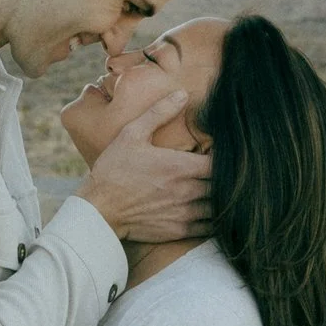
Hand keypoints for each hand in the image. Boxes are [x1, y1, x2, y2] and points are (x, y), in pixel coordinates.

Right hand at [77, 63, 211, 244]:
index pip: (221, 163)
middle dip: (227, 179)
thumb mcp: (132, 134)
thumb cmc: (114, 170)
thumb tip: (182, 94)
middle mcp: (187, 191)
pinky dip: (215, 221)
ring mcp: (184, 213)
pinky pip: (209, 228)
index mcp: (181, 166)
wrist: (99, 209)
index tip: (221, 156)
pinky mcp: (179, 231)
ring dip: (223, 200)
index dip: (227, 160)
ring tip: (219, 192)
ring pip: (220, 207)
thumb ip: (159, 113)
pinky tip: (211, 213)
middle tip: (226, 174)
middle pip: (224, 186)